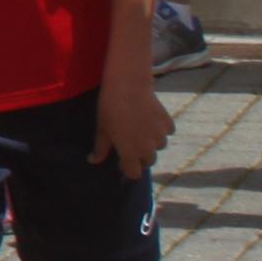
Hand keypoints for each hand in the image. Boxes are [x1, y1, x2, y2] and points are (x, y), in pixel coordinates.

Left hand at [95, 57, 173, 174]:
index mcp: (130, 153)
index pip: (134, 174)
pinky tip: (150, 119)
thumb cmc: (110, 109)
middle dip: (140, 157)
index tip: (121, 161)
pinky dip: (160, 129)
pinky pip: (167, 132)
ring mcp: (160, 136)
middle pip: (148, 161)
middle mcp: (149, 149)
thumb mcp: (102, 129)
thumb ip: (100, 148)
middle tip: (129, 143)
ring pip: (159, 147)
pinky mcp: (168, 123)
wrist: (128, 87)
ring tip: (139, 129)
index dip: (127, 169)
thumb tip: (93, 161)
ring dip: (151, 143)